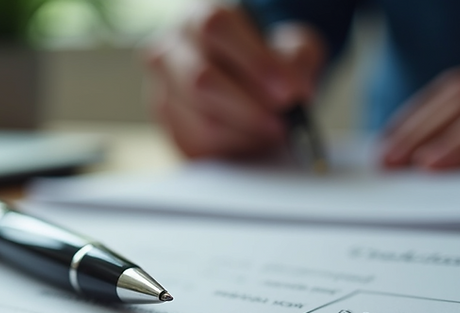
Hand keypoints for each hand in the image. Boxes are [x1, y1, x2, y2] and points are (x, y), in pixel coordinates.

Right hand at [144, 3, 325, 158]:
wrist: (239, 81)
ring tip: (274, 131)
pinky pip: (199, 143)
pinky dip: (233, 147)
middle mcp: (170, 50)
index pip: (215, 28)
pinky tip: (254, 140)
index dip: (254, 60)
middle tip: (283, 121)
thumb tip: (296, 90)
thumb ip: (296, 60)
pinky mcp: (168, 126)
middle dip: (249, 106)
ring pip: (200, 118)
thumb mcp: (289, 47)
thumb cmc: (263, 60)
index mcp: (197, 18)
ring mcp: (163, 90)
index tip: (288, 90)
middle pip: (201, 78)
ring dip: (245, 131)